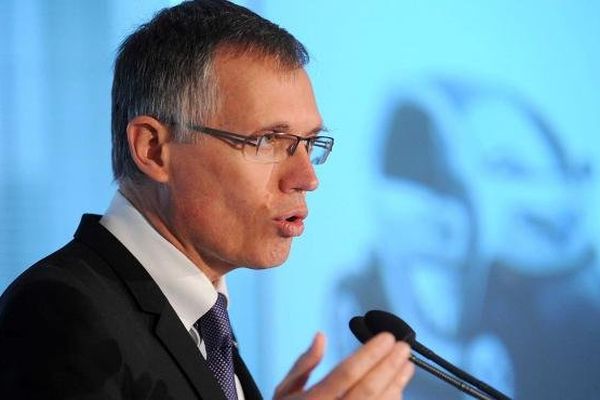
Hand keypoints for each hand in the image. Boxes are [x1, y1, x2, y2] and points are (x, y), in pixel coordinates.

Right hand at [274, 332, 413, 399]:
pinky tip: (397, 389)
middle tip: (403, 347)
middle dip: (390, 365)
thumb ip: (304, 365)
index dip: (370, 353)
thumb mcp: (284, 393)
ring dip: (397, 384)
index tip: (386, 337)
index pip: (347, 372)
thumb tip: (321, 337)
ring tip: (406, 366)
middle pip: (369, 388)